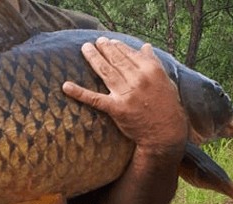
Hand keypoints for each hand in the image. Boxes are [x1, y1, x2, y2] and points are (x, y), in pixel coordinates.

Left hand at [62, 37, 187, 148]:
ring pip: (105, 71)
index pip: (129, 53)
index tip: (109, 41)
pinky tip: (66, 86)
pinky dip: (78, 92)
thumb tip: (145, 46)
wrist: (166, 133)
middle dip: (104, 48)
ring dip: (93, 57)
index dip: (117, 46)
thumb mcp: (165, 81)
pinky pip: (94, 99)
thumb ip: (154, 63)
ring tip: (85, 48)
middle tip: (95, 42)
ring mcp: (127, 93)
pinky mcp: (117, 108)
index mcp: (151, 70)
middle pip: (116, 59)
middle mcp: (139, 79)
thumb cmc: (167, 106)